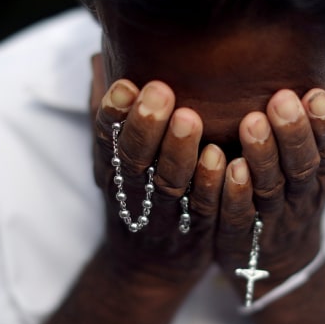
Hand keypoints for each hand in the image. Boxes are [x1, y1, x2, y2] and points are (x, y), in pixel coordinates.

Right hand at [90, 56, 225, 286]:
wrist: (149, 268)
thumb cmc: (138, 196)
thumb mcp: (115, 159)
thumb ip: (114, 113)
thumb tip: (102, 56)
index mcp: (114, 170)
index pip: (107, 139)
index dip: (113, 114)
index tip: (123, 85)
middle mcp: (135, 192)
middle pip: (135, 161)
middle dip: (145, 125)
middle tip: (158, 90)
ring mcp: (167, 214)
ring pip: (169, 184)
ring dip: (178, 152)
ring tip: (191, 119)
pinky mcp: (198, 231)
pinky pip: (204, 210)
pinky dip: (211, 186)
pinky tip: (222, 160)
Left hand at [214, 69, 324, 294]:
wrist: (280, 262)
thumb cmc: (296, 197)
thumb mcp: (319, 162)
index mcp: (320, 173)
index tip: (317, 93)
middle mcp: (300, 195)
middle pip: (302, 165)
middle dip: (294, 132)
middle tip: (282, 100)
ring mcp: (271, 218)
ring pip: (270, 187)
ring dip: (262, 156)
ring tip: (251, 123)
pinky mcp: (240, 235)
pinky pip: (238, 214)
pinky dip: (234, 192)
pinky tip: (226, 166)